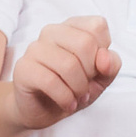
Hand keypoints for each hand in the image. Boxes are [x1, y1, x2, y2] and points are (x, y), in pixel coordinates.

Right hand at [8, 16, 119, 130]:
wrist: (43, 110)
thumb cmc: (73, 88)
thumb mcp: (102, 78)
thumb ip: (111, 64)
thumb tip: (104, 58)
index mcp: (72, 27)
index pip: (97, 26)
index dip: (103, 52)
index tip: (96, 69)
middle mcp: (52, 32)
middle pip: (85, 43)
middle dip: (91, 72)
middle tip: (86, 86)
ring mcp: (35, 48)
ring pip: (68, 64)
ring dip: (79, 88)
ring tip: (78, 97)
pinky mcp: (23, 68)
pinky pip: (50, 81)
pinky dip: (65, 97)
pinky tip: (67, 103)